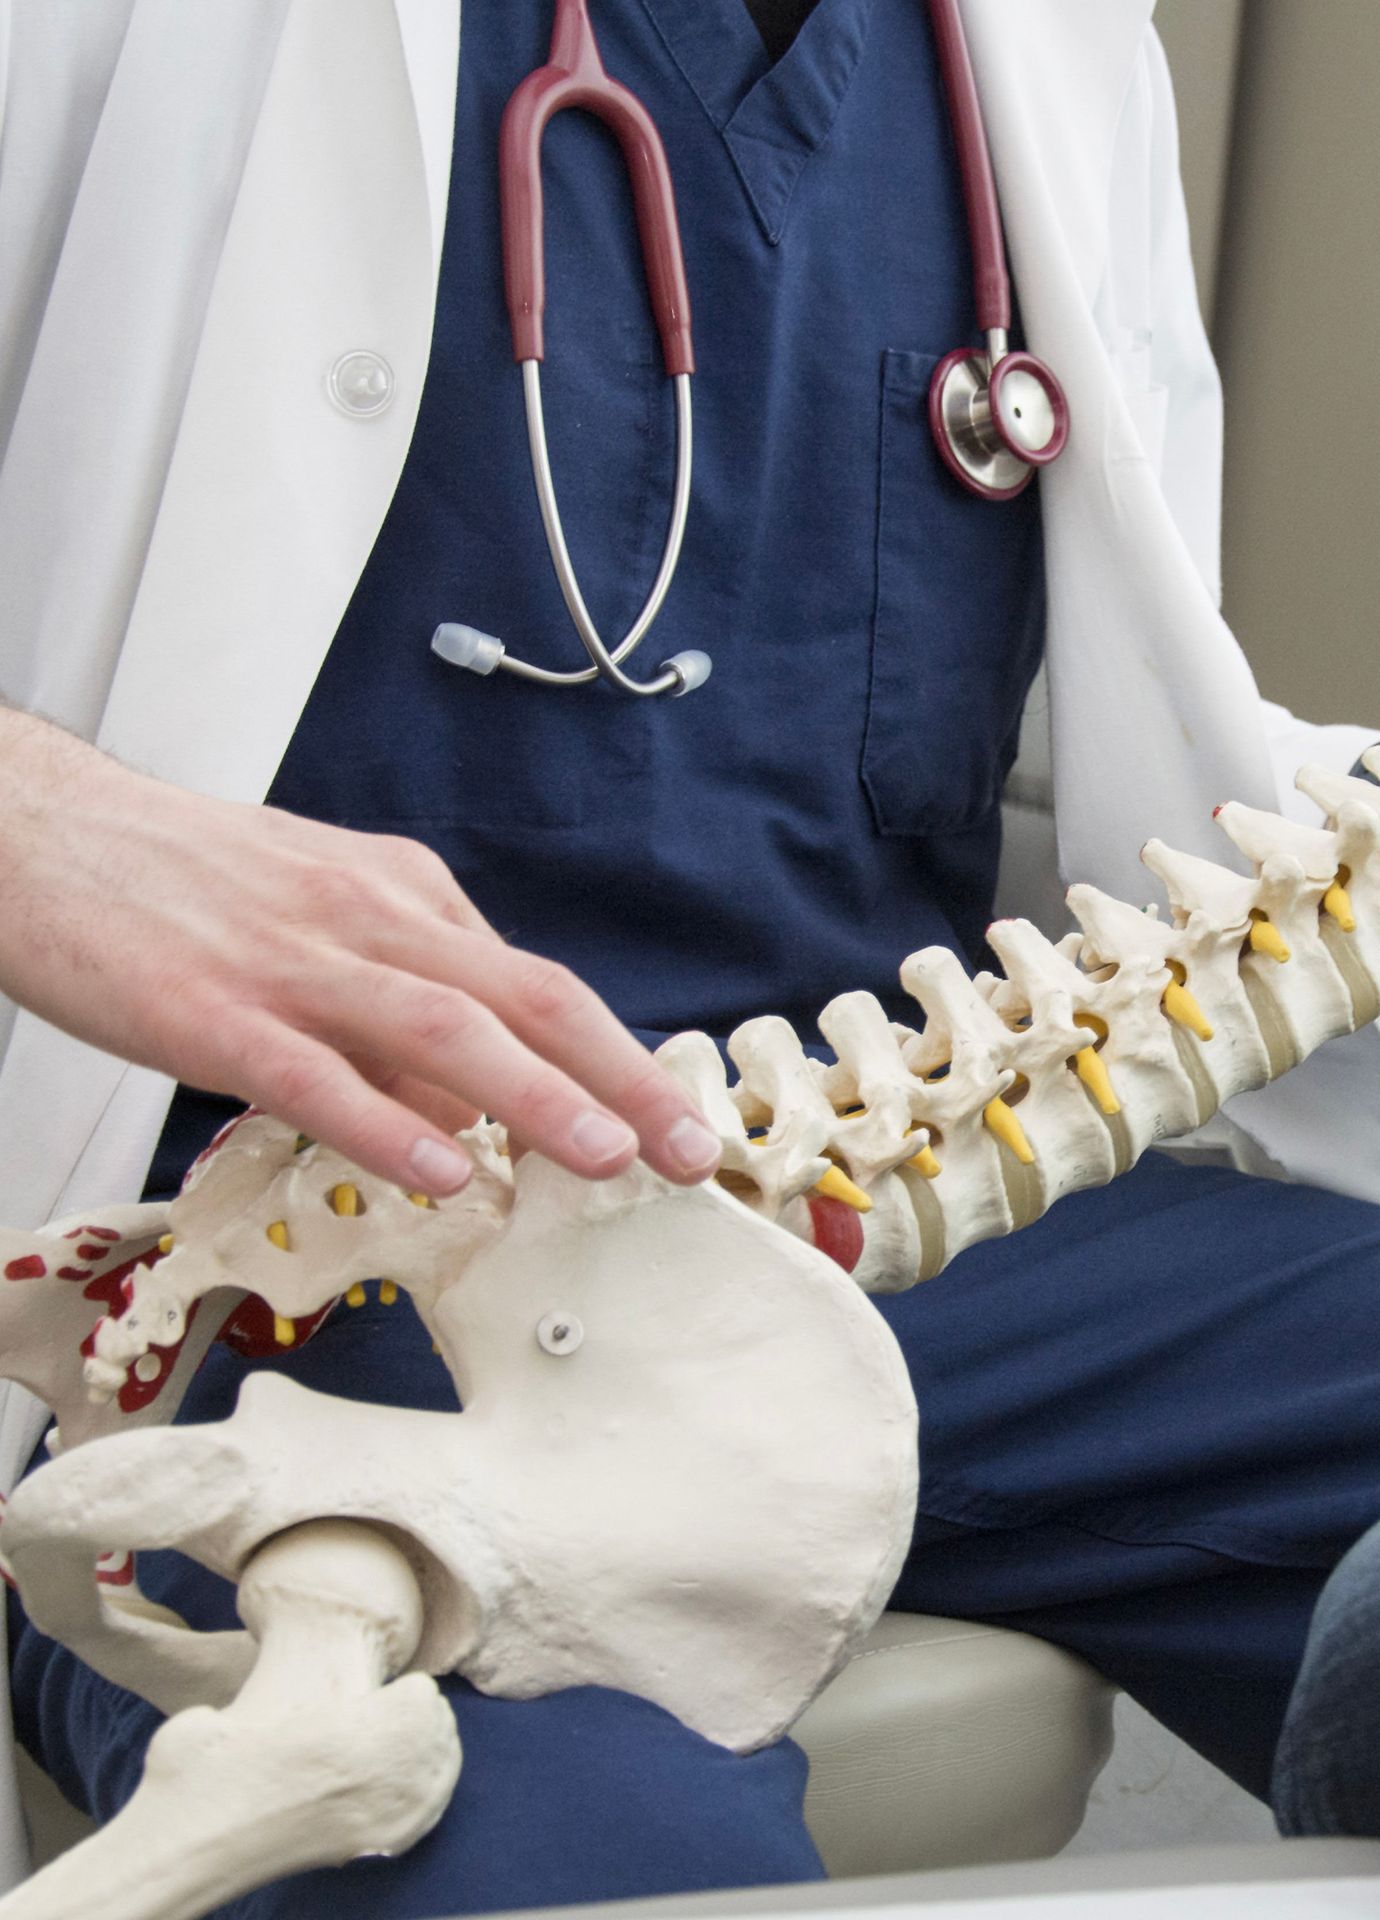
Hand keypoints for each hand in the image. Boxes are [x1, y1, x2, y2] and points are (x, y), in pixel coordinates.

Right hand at [0, 711, 720, 1196]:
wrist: (40, 831)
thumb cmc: (187, 883)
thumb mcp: (325, 921)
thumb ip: (402, 1016)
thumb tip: (476, 1113)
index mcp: (407, 897)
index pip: (538, 985)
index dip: (618, 1057)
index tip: (674, 1118)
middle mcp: (371, 919)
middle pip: (526, 999)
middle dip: (619, 1079)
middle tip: (689, 1150)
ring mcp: (294, 963)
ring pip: (442, 1030)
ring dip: (535, 1096)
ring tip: (603, 1159)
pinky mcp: (210, 1009)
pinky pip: (312, 1073)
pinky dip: (384, 1122)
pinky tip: (440, 1170)